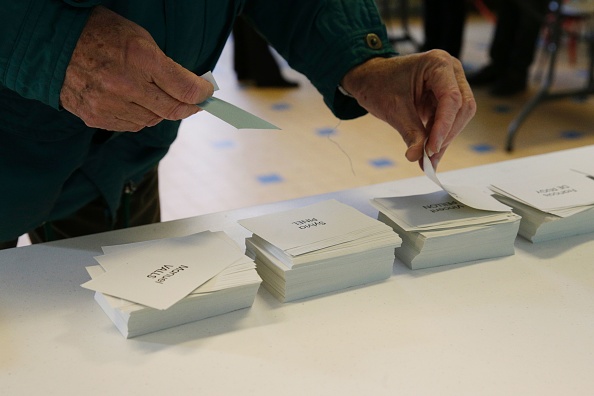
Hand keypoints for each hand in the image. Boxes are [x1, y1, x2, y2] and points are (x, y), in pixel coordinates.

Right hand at [60, 6, 213, 131]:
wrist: (52, 44)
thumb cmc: (99, 34)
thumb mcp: (138, 38)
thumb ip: (165, 65)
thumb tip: (190, 88)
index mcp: (139, 58)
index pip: (184, 88)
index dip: (202, 93)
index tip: (206, 93)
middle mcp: (125, 84)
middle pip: (172, 110)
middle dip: (188, 107)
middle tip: (193, 103)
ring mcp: (108, 104)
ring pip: (152, 120)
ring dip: (160, 111)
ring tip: (155, 97)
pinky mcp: (96, 117)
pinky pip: (131, 126)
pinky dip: (139, 117)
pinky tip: (134, 103)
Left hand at [340, 50, 475, 167]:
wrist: (369, 78)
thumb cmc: (378, 84)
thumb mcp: (393, 109)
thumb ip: (410, 132)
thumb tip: (417, 156)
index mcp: (438, 63)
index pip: (451, 98)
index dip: (444, 126)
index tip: (431, 149)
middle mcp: (450, 70)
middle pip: (462, 108)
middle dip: (446, 135)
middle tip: (428, 158)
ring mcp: (451, 83)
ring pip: (459, 117)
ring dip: (444, 140)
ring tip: (426, 160)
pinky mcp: (445, 99)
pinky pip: (449, 121)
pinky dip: (439, 138)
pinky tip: (427, 153)